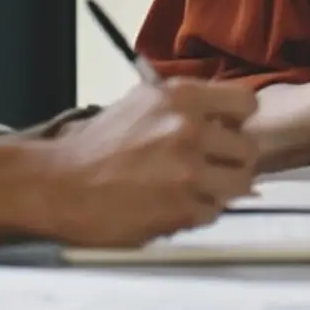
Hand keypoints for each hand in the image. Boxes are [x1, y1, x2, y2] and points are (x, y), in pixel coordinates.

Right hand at [31, 79, 259, 247]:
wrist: (60, 184)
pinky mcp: (182, 209)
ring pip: (239, 184)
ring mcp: (189, 172)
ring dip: (220, 188)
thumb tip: (221, 115)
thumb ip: (185, 105)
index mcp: (181, 97)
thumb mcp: (141, 101)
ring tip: (195, 189)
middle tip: (211, 167)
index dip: (238, 121)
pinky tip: (173, 206)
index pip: (246, 104)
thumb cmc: (96, 144)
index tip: (227, 131)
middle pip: (248, 149)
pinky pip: (214, 212)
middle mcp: (190, 130)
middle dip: (232, 160)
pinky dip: (198, 212)